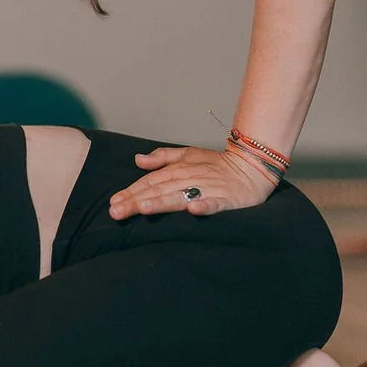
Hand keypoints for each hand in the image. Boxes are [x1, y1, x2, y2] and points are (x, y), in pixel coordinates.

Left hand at [109, 146, 277, 219]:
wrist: (253, 166)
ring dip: (162, 202)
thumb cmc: (218, 164)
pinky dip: (205, 206)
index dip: (131, 192)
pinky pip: (215, 203)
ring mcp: (209, 189)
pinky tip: (193, 210)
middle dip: (137, 201)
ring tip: (144, 209)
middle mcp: (191, 179)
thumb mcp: (189, 155)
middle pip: (160, 190)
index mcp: (180, 170)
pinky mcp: (227, 199)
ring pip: (181, 196)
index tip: (113, 203)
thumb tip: (137, 160)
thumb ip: (162, 157)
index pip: (150, 182)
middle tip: (117, 212)